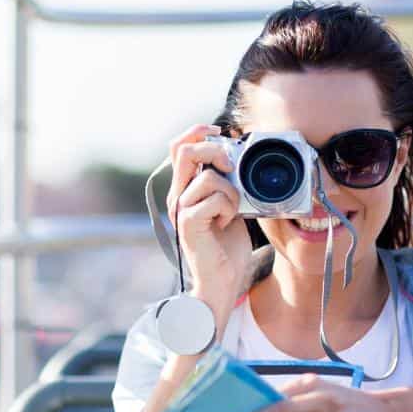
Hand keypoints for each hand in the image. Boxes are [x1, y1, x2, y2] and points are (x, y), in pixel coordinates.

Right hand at [165, 124, 252, 328]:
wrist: (222, 280)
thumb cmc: (226, 246)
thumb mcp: (228, 205)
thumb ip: (224, 183)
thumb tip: (235, 155)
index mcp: (184, 189)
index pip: (179, 147)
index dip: (197, 131)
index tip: (220, 131)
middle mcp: (177, 196)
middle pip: (186, 151)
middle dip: (215, 151)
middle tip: (231, 167)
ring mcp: (180, 210)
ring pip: (209, 178)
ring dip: (232, 192)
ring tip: (232, 211)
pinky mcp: (188, 223)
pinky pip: (215, 199)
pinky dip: (229, 208)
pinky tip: (227, 223)